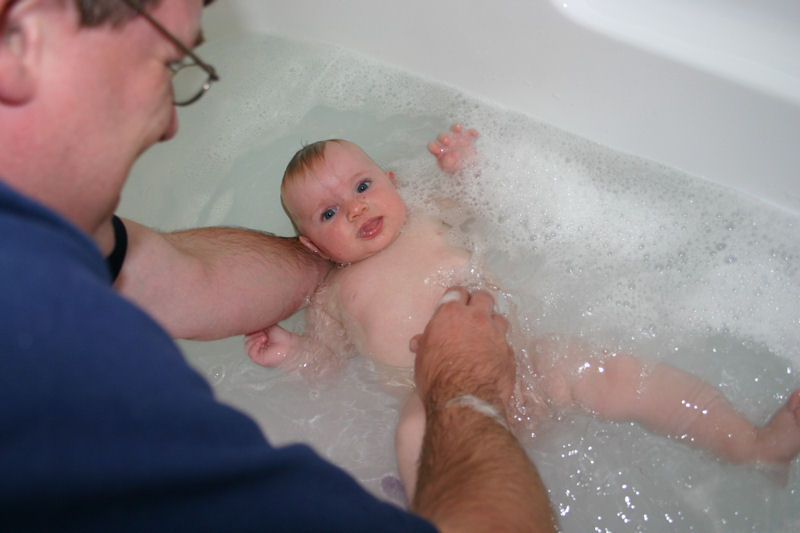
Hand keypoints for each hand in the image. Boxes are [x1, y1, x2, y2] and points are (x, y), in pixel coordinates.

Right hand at [244, 325, 294, 366]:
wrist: (288, 345)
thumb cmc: (281, 336)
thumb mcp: (268, 326)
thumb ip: (260, 323)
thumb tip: (252, 320)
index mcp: (257, 337)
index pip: (247, 333)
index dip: (252, 329)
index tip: (261, 327)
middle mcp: (255, 344)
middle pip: (246, 338)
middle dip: (254, 334)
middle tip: (264, 333)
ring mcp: (256, 352)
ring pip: (247, 345)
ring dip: (255, 339)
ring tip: (265, 337)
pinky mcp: (257, 358)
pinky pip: (250, 352)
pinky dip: (255, 346)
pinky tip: (262, 342)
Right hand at [410, 288, 514, 411]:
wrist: (463, 400)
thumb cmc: (435, 377)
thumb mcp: (422, 358)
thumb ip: (426, 343)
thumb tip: (419, 342)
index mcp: (451, 314)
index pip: (457, 292)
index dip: (456, 298)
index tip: (454, 305)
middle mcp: (476, 319)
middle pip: (483, 297)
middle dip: (479, 303)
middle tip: (473, 315)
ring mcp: (496, 335)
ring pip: (500, 318)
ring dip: (493, 325)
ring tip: (485, 337)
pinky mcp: (509, 353)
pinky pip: (506, 344)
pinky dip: (499, 348)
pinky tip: (493, 359)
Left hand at [427, 124, 478, 173]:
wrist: (466, 168)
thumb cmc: (454, 167)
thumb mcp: (449, 168)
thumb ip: (448, 163)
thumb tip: (452, 155)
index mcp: (439, 150)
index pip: (432, 145)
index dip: (433, 146)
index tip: (438, 151)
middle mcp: (446, 142)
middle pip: (442, 136)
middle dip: (444, 137)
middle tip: (447, 141)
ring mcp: (457, 138)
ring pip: (454, 129)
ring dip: (456, 128)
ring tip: (458, 128)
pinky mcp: (467, 137)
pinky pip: (469, 132)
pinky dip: (471, 132)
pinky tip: (474, 134)